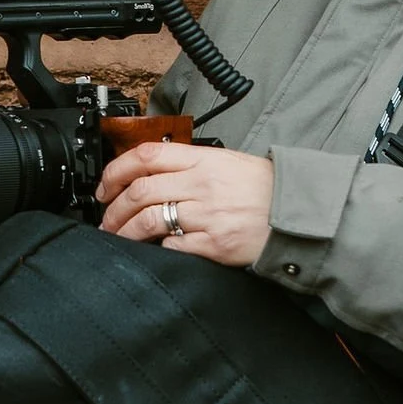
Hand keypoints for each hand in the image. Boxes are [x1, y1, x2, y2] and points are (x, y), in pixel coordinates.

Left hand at [97, 140, 273, 268]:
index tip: (106, 185)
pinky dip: (158, 247)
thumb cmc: (263, 187)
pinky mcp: (214, 244)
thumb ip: (189, 164)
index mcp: (202, 160)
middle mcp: (201, 185)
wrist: (296, 211)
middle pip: (140, 191)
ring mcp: (207, 215)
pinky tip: (155, 247)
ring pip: (149, 220)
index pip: (147, 156)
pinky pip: (173, 245)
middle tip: (106, 217)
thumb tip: (150, 173)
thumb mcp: (226, 161)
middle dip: (114, 208)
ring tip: (119, 236)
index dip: (116, 171)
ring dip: (126, 230)